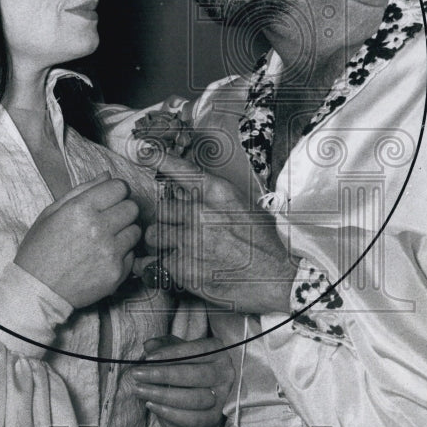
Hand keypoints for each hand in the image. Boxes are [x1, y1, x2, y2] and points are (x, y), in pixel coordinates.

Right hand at [14, 173, 140, 307]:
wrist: (37, 290)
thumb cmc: (40, 250)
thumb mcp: (51, 213)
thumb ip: (82, 191)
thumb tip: (107, 175)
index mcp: (81, 209)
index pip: (120, 187)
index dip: (115, 192)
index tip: (108, 200)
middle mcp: (99, 229)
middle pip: (132, 207)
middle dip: (122, 210)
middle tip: (107, 221)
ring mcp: (110, 252)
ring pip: (136, 230)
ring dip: (124, 232)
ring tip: (105, 240)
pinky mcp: (117, 273)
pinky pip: (133, 255)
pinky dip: (122, 255)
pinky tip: (103, 258)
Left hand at [130, 334, 233, 426]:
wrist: (199, 403)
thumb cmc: (187, 371)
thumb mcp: (177, 354)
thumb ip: (164, 346)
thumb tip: (149, 345)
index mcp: (217, 352)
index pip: (196, 350)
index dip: (171, 354)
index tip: (148, 358)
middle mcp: (224, 372)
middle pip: (194, 374)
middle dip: (162, 375)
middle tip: (137, 375)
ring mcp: (222, 396)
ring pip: (193, 398)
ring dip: (162, 395)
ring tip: (140, 390)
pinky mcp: (215, 418)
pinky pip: (193, 418)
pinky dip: (170, 413)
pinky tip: (151, 405)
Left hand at [134, 152, 296, 314]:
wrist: (283, 277)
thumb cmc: (266, 243)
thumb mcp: (244, 207)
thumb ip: (213, 199)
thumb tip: (184, 194)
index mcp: (219, 193)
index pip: (181, 170)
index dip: (159, 158)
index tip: (143, 149)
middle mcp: (201, 213)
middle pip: (161, 209)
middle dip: (167, 221)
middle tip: (181, 234)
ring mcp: (191, 241)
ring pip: (154, 236)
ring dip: (162, 244)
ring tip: (180, 253)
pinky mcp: (185, 269)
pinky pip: (156, 264)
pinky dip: (162, 269)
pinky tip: (181, 272)